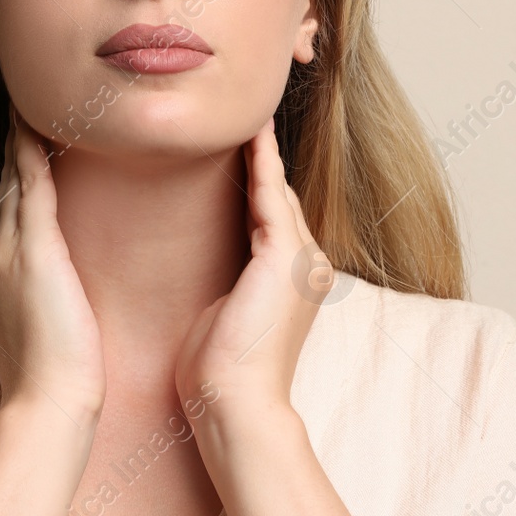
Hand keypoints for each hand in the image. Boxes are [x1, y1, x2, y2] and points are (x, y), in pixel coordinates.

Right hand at [0, 101, 105, 423]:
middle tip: (24, 99)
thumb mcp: (39, 329)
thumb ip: (42, 298)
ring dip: (21, 137)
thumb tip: (58, 288)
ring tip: (32, 96)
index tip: (24, 144)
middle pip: (3, 185)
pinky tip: (40, 122)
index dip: (12, 174)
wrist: (46, 404)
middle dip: (12, 145)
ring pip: (13, 178)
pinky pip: (33, 185)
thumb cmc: (52, 380)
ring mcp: (6, 252)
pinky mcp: (33, 253)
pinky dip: (33, 151)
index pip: (4, 210)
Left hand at [173, 116, 324, 416]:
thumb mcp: (222, 316)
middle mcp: (306, 267)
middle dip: (259, 157)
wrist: (234, 406)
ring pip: (277, 190)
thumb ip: (226, 286)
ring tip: (241, 108)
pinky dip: (259, 162)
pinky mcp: (287, 259)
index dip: (254, 181)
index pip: (270, 218)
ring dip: (259, 149)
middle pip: (279, 197)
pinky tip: (247, 132)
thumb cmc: (218, 376)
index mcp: (290, 282)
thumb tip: (210, 273)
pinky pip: (270, 197)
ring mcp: (302, 262)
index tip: (232, 145)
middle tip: (236, 109)